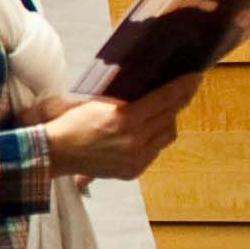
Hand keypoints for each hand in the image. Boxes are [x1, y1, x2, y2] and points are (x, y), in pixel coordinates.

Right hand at [41, 75, 197, 182]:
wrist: (54, 153)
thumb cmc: (71, 123)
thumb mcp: (97, 102)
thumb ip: (125, 99)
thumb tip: (150, 90)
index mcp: (124, 119)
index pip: (163, 99)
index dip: (182, 87)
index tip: (195, 78)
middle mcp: (134, 140)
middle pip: (169, 117)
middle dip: (179, 102)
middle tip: (186, 90)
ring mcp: (135, 158)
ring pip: (167, 136)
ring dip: (168, 121)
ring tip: (166, 112)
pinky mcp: (133, 171)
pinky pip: (155, 151)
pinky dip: (155, 139)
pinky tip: (147, 132)